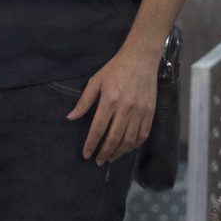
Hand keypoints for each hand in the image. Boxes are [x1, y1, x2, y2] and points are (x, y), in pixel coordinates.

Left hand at [66, 45, 158, 162]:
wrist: (140, 59)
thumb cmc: (115, 69)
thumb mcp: (95, 82)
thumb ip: (84, 102)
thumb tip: (70, 118)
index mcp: (109, 101)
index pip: (98, 129)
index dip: (91, 144)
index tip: (87, 154)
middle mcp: (125, 109)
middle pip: (114, 138)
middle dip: (105, 152)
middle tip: (98, 161)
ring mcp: (140, 112)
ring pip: (129, 139)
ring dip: (119, 152)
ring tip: (111, 158)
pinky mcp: (150, 112)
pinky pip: (143, 134)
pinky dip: (134, 145)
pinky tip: (127, 148)